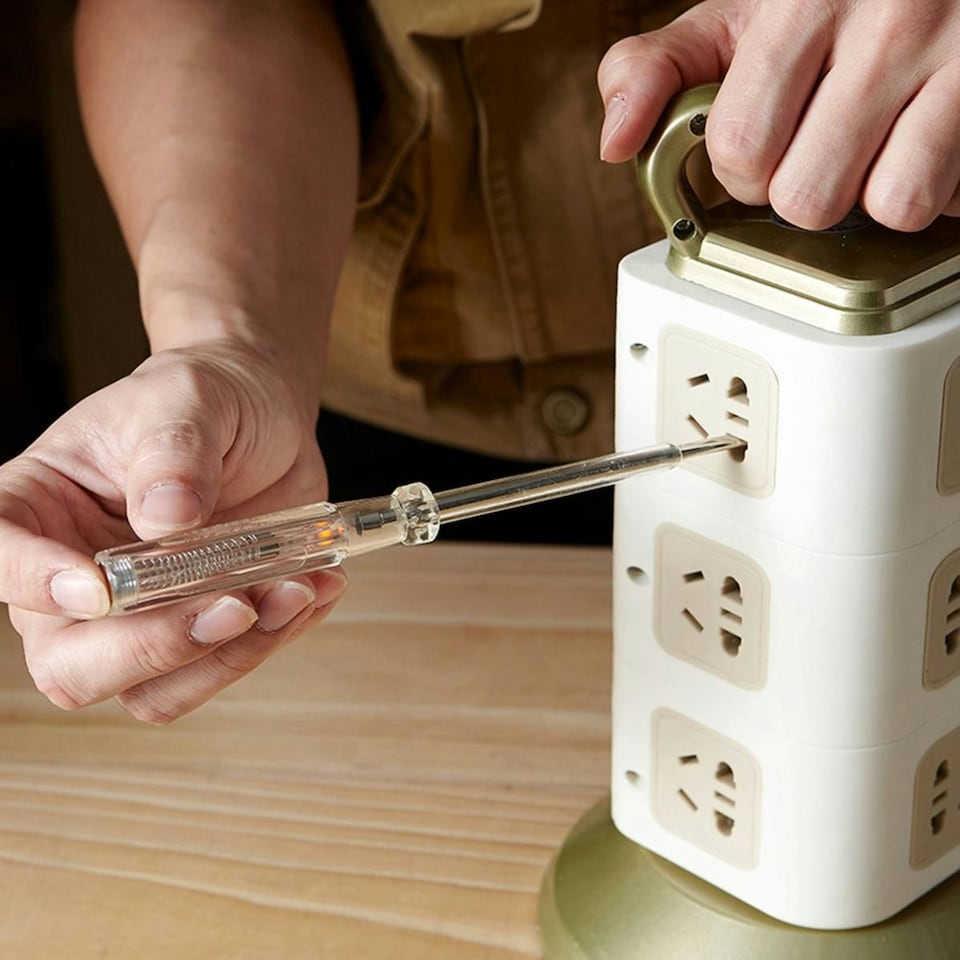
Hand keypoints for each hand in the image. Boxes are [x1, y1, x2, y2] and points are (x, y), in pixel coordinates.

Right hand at [0, 339, 345, 722]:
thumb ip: (174, 451)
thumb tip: (167, 518)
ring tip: (296, 589)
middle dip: (157, 648)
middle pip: (71, 665)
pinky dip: (271, 643)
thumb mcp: (190, 398)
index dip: (36, 585)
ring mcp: (136, 617)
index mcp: (36, 508)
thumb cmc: (208, 398)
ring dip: (231, 655)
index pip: (0, 559)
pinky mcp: (196, 629)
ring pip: (153, 690)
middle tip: (237, 604)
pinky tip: (311, 588)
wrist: (263, 417)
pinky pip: (219, 669)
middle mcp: (73, 579)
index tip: (101, 588)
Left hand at [598, 0, 959, 230]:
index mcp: (800, 1)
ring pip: (888, 207)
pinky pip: (949, 198)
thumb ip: (661, 71)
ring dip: (872, 200)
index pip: (740, 149)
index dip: (742, 173)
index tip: (762, 151)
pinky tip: (921, 153)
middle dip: (802, 193)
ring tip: (872, 156)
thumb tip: (616, 142)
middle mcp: (885, 17)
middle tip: (817, 155)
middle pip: (806, 196)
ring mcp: (955, 50)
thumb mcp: (738, 18)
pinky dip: (936, 193)